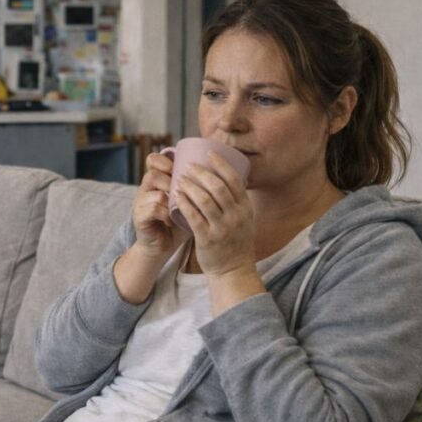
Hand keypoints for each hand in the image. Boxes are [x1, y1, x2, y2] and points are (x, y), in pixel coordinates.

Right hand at [132, 152, 192, 261]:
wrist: (163, 247)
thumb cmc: (180, 224)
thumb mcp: (189, 203)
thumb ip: (198, 189)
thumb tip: (225, 173)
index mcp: (157, 181)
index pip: (154, 160)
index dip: (166, 161)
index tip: (185, 169)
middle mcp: (146, 189)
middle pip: (153, 172)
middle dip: (171, 179)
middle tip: (185, 189)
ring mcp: (140, 202)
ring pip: (153, 189)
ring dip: (169, 195)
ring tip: (180, 205)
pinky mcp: (139, 216)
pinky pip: (152, 207)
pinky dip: (165, 212)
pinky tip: (172, 220)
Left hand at [174, 151, 254, 277]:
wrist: (233, 270)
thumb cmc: (235, 240)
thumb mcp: (243, 218)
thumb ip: (235, 200)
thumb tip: (226, 174)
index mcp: (245, 208)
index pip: (234, 179)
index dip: (220, 163)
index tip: (209, 152)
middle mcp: (236, 216)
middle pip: (217, 187)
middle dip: (201, 172)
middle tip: (188, 165)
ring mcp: (222, 228)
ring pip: (204, 200)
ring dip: (189, 186)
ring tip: (179, 179)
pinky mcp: (207, 239)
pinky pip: (193, 216)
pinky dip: (184, 203)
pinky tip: (176, 196)